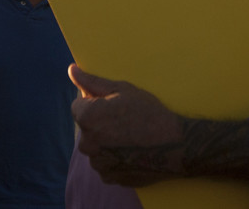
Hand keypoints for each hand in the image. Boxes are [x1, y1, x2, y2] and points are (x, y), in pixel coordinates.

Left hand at [68, 64, 184, 186]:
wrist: (176, 146)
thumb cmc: (149, 112)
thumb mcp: (122, 90)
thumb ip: (92, 81)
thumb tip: (72, 70)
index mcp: (87, 118)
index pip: (78, 107)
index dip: (95, 103)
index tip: (113, 106)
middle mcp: (87, 144)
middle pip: (86, 128)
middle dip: (99, 123)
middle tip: (125, 121)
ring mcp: (98, 163)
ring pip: (96, 147)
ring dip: (106, 142)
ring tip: (130, 137)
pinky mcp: (109, 177)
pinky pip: (105, 163)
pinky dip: (114, 158)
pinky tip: (132, 151)